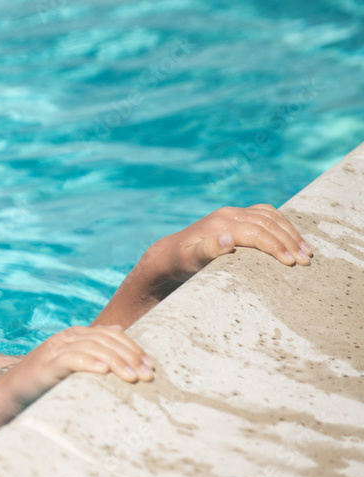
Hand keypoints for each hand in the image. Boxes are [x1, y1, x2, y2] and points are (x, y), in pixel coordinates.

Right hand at [0, 325, 152, 406]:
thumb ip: (94, 349)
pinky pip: (70, 359)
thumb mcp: (74, 364)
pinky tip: (103, 372)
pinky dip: (88, 363)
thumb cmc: (47, 382)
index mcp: (76, 335)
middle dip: (130, 356)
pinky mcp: (46, 365)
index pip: (112, 335)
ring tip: (131, 378)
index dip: (133, 348)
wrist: (12, 394)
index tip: (150, 367)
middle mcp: (66, 338)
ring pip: (92, 348)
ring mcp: (55, 349)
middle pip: (105, 340)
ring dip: (115, 362)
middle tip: (146, 376)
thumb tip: (118, 330)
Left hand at [151, 204, 312, 286]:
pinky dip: (283, 223)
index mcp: (221, 224)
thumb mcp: (189, 260)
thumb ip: (207, 250)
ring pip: (271, 216)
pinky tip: (293, 236)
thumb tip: (228, 239)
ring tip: (306, 250)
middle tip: (306, 260)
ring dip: (290, 232)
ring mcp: (234, 213)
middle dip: (289, 241)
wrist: (170, 252)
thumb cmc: (181, 261)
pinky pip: (266, 214)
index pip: (257, 232)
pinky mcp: (237, 215)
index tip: (291, 263)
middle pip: (268, 224)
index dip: (275, 247)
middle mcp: (229, 214)